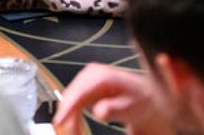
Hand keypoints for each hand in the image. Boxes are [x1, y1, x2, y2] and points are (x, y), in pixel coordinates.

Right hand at [53, 64, 172, 134]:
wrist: (142, 98)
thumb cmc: (139, 101)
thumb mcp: (131, 106)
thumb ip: (115, 108)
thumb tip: (99, 111)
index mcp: (102, 76)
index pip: (80, 91)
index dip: (69, 106)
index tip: (61, 121)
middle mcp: (90, 75)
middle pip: (70, 96)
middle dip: (67, 117)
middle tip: (73, 134)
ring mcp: (85, 81)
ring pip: (68, 101)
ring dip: (69, 119)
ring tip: (75, 134)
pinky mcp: (83, 89)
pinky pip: (71, 104)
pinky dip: (71, 117)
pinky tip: (76, 128)